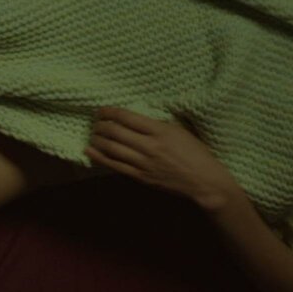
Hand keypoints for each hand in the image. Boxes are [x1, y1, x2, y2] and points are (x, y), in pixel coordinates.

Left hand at [86, 106, 242, 211]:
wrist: (203, 181)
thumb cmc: (196, 153)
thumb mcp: (179, 130)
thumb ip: (157, 124)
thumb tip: (136, 117)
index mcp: (159, 130)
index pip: (127, 117)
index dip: (110, 112)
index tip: (102, 109)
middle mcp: (149, 146)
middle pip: (115, 132)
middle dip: (100, 124)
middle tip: (96, 121)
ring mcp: (143, 163)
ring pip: (112, 148)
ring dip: (98, 139)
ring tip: (93, 133)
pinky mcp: (140, 177)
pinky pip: (115, 166)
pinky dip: (99, 157)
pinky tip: (89, 150)